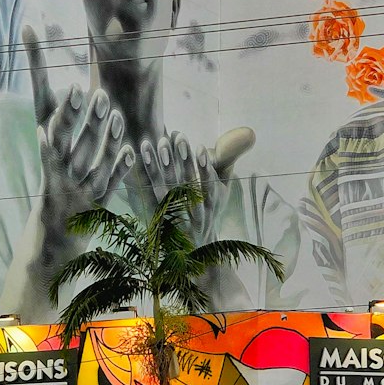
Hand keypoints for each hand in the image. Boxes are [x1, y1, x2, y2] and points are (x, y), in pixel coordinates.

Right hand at [24, 25, 134, 235]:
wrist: (56, 225)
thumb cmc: (54, 163)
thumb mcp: (47, 127)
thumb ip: (46, 87)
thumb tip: (30, 30)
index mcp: (46, 142)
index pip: (47, 113)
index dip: (58, 99)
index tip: (72, 85)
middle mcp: (58, 163)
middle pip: (65, 139)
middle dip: (77, 119)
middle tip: (92, 94)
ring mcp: (77, 184)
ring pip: (91, 159)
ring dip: (104, 138)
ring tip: (116, 116)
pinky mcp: (97, 201)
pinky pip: (110, 183)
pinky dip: (120, 167)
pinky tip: (132, 152)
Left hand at [138, 126, 254, 243]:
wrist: (195, 250)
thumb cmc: (209, 209)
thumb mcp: (222, 188)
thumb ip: (228, 161)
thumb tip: (247, 134)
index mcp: (213, 204)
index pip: (209, 185)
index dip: (205, 167)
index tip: (199, 147)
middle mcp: (195, 214)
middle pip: (188, 188)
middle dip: (181, 162)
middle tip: (173, 138)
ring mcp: (175, 219)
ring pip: (165, 192)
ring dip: (156, 167)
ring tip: (148, 144)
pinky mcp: (156, 220)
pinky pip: (147, 198)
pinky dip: (142, 179)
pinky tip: (136, 160)